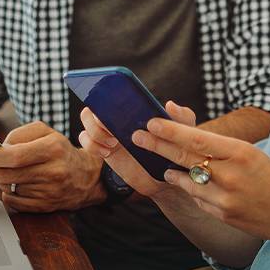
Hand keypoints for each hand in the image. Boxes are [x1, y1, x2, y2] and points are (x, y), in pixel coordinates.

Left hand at [0, 121, 105, 212]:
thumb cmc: (62, 152)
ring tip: (9, 172)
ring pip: (9, 188)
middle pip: (7, 174)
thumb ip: (19, 134)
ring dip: (2, 180)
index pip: (14, 156)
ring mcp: (49, 192)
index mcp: (53, 149)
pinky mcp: (44, 207)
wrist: (86, 177)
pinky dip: (9, 193)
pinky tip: (17, 185)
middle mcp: (52, 171)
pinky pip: (13, 202)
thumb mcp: (46, 132)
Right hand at [78, 101, 197, 202]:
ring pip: (86, 121)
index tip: (109, 102)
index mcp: (134, 107)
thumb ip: (182, 117)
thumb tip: (168, 104)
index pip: (113, 91)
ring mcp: (108, 132)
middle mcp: (118, 116)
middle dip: (97, 115)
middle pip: (94, 104)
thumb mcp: (183, 133)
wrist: (164, 178)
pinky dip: (92, 145)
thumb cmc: (173, 151)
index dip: (104, 91)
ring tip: (113, 143)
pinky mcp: (102, 149)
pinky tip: (108, 152)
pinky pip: (86, 142)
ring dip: (95, 131)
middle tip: (111, 129)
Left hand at [131, 116, 269, 245]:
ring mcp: (226, 198)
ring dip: (173, 172)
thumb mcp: (255, 154)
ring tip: (165, 167)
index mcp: (241, 153)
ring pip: (187, 181)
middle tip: (138, 136)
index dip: (170, 131)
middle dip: (158, 146)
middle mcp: (230, 175)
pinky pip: (198, 199)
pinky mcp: (224, 216)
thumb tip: (193, 133)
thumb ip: (223, 146)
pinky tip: (192, 186)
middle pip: (185, 158)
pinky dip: (192, 190)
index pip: (197, 139)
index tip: (151, 122)